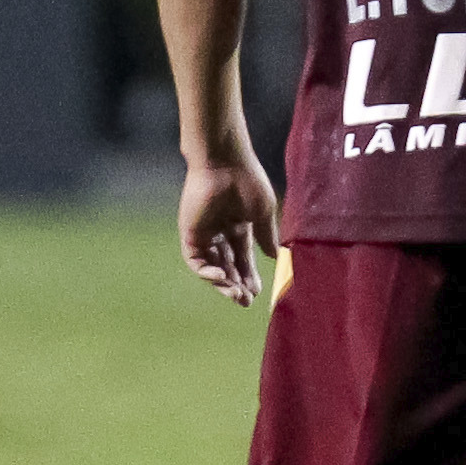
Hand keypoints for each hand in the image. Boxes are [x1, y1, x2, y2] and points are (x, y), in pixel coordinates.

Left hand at [179, 152, 279, 304]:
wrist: (224, 163)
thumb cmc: (248, 182)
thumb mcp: (263, 213)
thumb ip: (266, 236)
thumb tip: (274, 257)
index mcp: (239, 226)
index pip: (243, 258)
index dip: (250, 276)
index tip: (258, 292)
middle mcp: (221, 232)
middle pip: (228, 267)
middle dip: (237, 285)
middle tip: (246, 301)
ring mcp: (204, 233)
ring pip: (212, 268)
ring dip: (224, 283)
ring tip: (237, 294)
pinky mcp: (190, 233)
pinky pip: (196, 261)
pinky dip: (207, 273)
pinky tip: (221, 278)